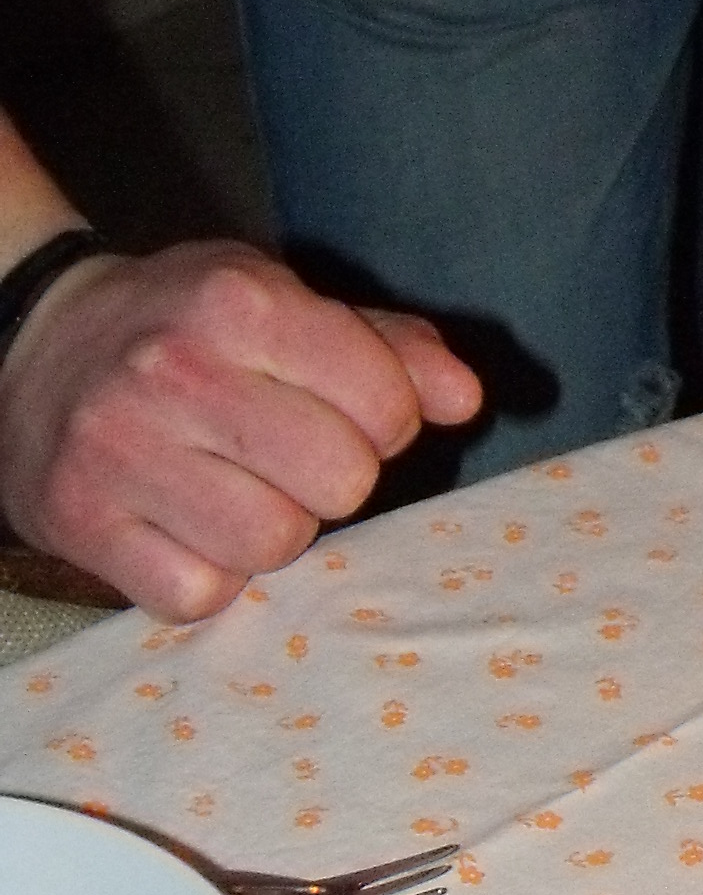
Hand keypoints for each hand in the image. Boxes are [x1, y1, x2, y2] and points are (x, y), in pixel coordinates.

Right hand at [0, 241, 482, 620]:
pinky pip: (198, 595)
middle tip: (289, 456)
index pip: (385, 404)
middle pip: (340, 483)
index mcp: (239, 304)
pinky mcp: (79, 523)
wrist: (29, 342)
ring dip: (274, 530)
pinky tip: (188, 527)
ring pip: (274, 546)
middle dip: (334, 479)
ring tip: (237, 488)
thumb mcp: (283, 300)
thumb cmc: (184, 323)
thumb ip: (388, 347)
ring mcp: (119, 452)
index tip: (347, 411)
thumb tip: (468, 401)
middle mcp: (176, 372)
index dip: (385, 419)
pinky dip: (209, 576)